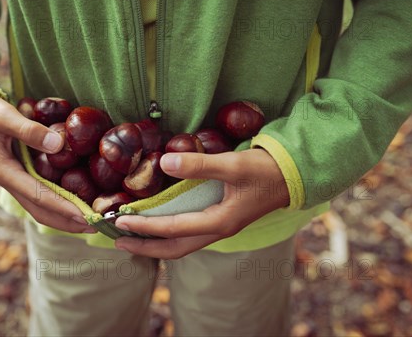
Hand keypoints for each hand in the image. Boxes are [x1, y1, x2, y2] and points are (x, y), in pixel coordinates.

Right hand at [0, 96, 95, 232]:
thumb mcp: (4, 116)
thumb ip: (29, 130)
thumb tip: (58, 145)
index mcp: (5, 172)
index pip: (39, 196)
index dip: (64, 208)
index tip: (85, 217)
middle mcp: (11, 183)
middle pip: (41, 212)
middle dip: (68, 222)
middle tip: (96, 228)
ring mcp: (16, 182)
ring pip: (41, 208)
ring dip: (64, 218)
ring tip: (90, 223)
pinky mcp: (21, 177)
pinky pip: (41, 197)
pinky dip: (59, 205)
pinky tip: (76, 203)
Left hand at [114, 149, 289, 257]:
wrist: (293, 175)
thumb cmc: (265, 171)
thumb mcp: (232, 165)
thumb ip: (199, 165)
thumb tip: (164, 162)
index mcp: (219, 222)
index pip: (172, 229)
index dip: (144, 227)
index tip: (121, 222)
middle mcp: (217, 230)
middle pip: (174, 248)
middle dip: (145, 247)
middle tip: (117, 240)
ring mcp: (220, 227)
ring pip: (182, 243)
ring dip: (156, 243)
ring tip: (133, 237)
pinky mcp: (222, 219)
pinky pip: (189, 234)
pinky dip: (170, 233)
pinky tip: (160, 224)